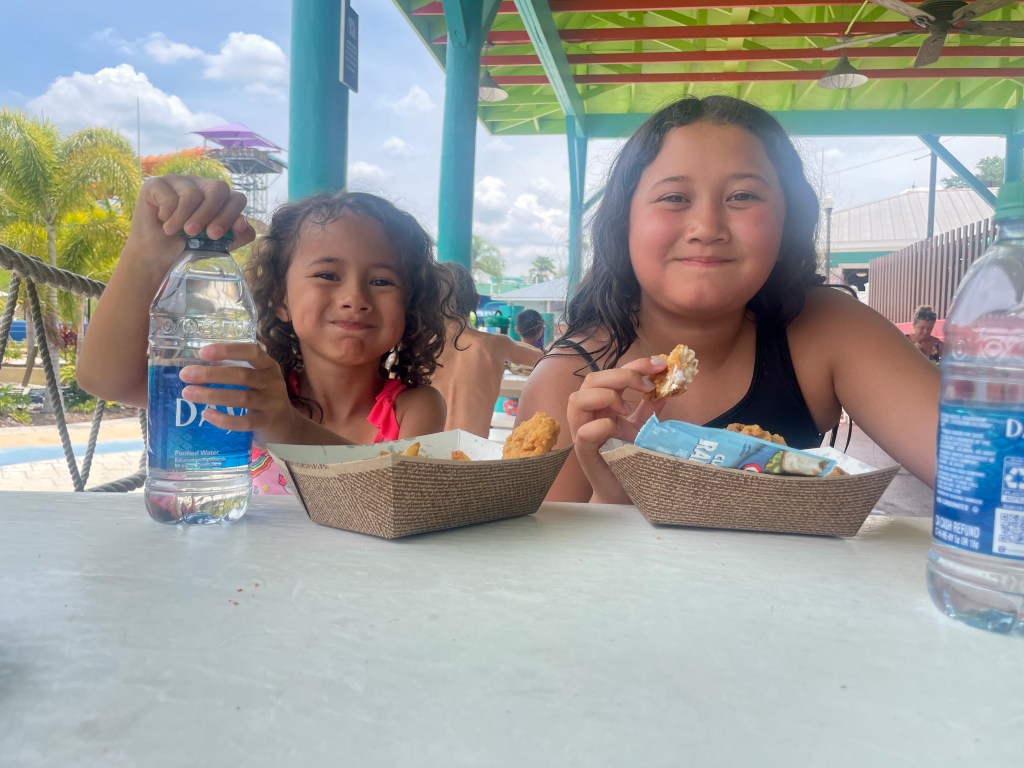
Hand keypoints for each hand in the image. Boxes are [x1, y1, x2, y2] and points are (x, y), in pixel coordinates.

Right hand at [125, 175, 253, 271]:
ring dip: (183, 218)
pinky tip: (163, 223)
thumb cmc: (188, 247)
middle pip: (218, 188)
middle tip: (194, 233)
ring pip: (192, 193)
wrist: (157, 255)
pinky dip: (167, 215)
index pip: (237, 198)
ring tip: (175, 231)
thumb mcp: (217, 245)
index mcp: (221, 198)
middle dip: (208, 214)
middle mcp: (202, 185)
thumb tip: (243, 223)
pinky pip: (169, 195)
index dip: (230, 216)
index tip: (215, 235)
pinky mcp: (156, 183)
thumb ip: (235, 235)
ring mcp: (179, 181)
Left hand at [178, 343, 296, 443]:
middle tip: (185, 375)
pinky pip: (244, 421)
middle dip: (211, 374)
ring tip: (188, 393)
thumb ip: (237, 372)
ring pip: (241, 397)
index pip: (251, 351)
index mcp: (268, 366)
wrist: (287, 426)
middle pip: (241, 375)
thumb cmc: (263, 398)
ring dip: (212, 395)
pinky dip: (224, 419)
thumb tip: (197, 367)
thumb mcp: (258, 379)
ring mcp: (271, 403)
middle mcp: (272, 382)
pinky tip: (207, 414)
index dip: (227, 350)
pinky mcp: (266, 422)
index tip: (203, 352)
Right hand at [566, 356, 667, 503]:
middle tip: (648, 385)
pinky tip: (616, 428)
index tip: (661, 365)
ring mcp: (584, 432)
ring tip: (626, 408)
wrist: (623, 492)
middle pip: (592, 379)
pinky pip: (584, 432)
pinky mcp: (585, 453)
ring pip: (577, 399)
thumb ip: (651, 406)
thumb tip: (670, 384)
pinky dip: (600, 425)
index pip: (612, 373)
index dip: (636, 364)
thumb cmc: (629, 459)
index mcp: (603, 404)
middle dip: (622, 375)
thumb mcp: (643, 427)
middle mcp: (590, 414)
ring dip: (605, 396)